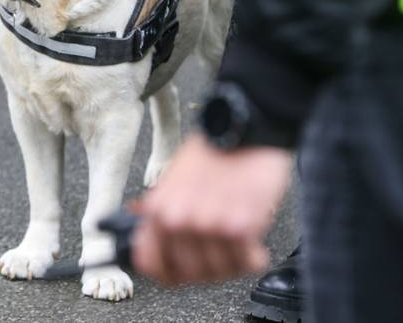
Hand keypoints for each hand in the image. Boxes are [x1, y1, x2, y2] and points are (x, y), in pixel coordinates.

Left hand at [131, 135, 291, 285]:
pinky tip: (253, 242)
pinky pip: (245, 261)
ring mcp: (210, 227)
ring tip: (237, 242)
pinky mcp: (241, 228)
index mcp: (159, 210)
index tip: (179, 274)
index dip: (166, 273)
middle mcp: (180, 222)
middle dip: (207, 269)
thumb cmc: (212, 151)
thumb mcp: (173, 181)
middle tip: (219, 253)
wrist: (243, 129)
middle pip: (190, 273)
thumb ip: (164, 215)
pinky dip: (252, 256)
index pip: (150, 263)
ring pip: (219, 272)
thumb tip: (151, 243)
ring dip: (231, 262)